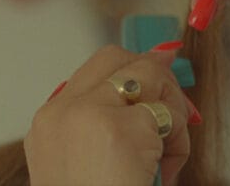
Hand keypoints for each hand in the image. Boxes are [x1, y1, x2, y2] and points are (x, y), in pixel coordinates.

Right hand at [24, 45, 193, 185]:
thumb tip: (159, 59)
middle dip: (153, 76)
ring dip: (171, 113)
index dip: (133, 71)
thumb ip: (111, 116)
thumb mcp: (88, 158)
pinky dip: (180, 140)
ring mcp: (88, 116)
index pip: (96, 71)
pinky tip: (167, 170)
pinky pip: (169, 114)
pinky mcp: (120, 130)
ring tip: (167, 157)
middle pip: (117, 59)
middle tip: (172, 107)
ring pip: (148, 77)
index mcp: (50, 122)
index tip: (157, 82)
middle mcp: (62, 111)